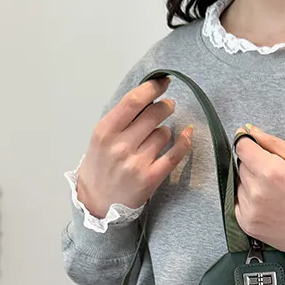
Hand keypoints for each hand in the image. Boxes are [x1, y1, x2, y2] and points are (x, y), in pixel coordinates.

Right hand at [76, 77, 193, 217]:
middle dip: (165, 106)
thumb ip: (121, 119)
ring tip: (156, 137)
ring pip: (164, 133)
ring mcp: (136, 163)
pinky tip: (186, 134)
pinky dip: (184, 142)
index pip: (133, 102)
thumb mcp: (100, 138)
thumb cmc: (100, 167)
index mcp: (105, 131)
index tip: (163, 81)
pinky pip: (174, 155)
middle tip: (168, 106)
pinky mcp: (150, 178)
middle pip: (153, 114)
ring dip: (165, 130)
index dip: (152, 88)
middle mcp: (120, 146)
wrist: (97, 203)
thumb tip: (148, 97)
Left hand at [234, 125, 284, 283]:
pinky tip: (270, 205)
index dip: (246, 142)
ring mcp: (250, 210)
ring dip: (252, 184)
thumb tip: (251, 131)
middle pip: (242, 166)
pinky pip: (239, 204)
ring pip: (240, 185)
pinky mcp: (248, 225)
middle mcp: (257, 191)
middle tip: (277, 176)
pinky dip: (250, 201)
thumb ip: (274, 144)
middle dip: (255, 165)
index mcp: (271, 171)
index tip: (251, 142)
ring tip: (276, 194)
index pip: (242, 148)